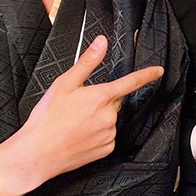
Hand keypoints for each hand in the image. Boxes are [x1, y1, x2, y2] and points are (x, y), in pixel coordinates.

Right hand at [16, 35, 163, 183]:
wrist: (37, 153)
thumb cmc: (47, 118)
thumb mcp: (65, 84)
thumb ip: (87, 62)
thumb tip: (101, 42)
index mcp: (101, 96)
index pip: (131, 82)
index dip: (147, 74)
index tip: (158, 71)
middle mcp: (109, 115)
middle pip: (113, 101)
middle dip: (101, 100)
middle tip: (78, 107)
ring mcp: (108, 134)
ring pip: (110, 120)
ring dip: (98, 118)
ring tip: (75, 124)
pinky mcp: (105, 149)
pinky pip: (107, 137)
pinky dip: (97, 135)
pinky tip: (80, 136)